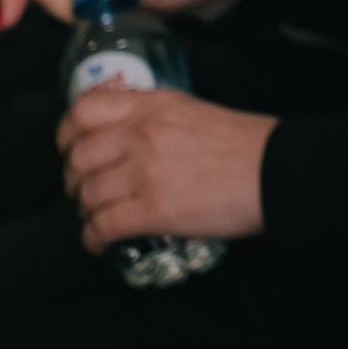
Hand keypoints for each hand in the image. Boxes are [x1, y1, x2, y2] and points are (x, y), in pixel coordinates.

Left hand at [57, 87, 275, 248]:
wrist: (280, 172)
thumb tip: (124, 133)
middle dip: (75, 180)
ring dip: (87, 211)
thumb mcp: (195, 110)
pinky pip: (102, 226)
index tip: (72, 149)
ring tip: (99, 217)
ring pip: (86, 195)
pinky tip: (100, 242)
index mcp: (153, 106)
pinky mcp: (153, 210)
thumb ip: (154, 115)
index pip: (82, 113)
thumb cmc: (247, 144)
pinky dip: (93, 238)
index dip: (67, 135)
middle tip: (86, 191)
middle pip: (78, 159)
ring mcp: (145, 172)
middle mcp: (142, 134)